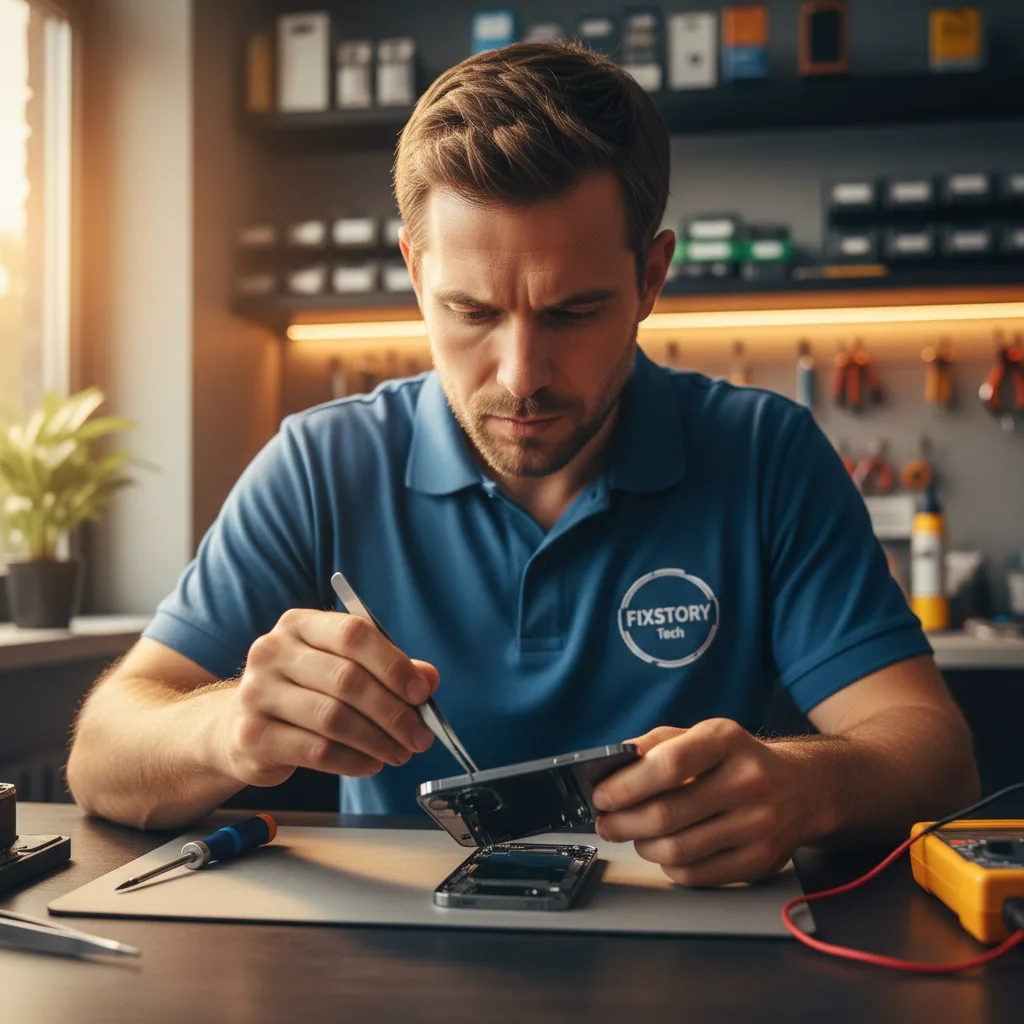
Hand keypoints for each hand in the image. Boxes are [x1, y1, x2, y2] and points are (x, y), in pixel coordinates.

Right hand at [219, 609, 438, 786]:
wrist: (238, 725)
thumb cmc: (302, 691)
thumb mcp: (342, 668)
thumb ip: (386, 669)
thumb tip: (428, 679)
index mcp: (299, 624)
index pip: (354, 633)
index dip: (393, 664)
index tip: (421, 693)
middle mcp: (272, 651)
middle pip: (347, 679)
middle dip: (393, 712)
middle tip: (419, 736)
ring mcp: (256, 692)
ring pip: (334, 718)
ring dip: (377, 741)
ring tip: (400, 753)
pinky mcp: (251, 735)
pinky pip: (316, 750)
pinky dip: (352, 761)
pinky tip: (371, 764)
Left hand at [591, 721, 812, 886]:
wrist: (801, 788)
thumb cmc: (736, 760)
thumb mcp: (701, 735)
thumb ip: (656, 744)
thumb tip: (609, 764)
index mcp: (727, 740)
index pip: (669, 764)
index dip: (627, 784)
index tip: (601, 795)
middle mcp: (749, 780)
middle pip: (667, 813)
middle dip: (623, 822)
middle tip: (606, 822)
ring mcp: (759, 824)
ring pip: (677, 849)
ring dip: (642, 845)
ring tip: (633, 835)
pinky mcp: (760, 860)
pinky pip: (696, 874)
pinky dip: (669, 864)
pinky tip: (666, 849)